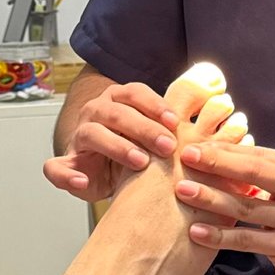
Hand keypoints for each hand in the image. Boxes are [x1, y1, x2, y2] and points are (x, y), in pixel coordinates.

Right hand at [43, 81, 182, 202]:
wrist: (109, 173)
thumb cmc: (137, 149)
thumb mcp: (158, 133)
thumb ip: (179, 119)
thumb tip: (218, 94)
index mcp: (117, 99)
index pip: (134, 92)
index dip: (155, 105)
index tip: (176, 122)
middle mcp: (96, 113)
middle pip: (116, 112)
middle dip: (143, 128)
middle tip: (167, 147)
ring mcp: (78, 137)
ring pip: (91, 133)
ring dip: (116, 146)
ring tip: (139, 162)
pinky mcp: (66, 164)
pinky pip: (56, 167)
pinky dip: (66, 175)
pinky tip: (82, 182)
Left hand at [172, 142, 274, 274]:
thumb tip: (227, 154)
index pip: (263, 155)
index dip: (228, 149)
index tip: (198, 144)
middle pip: (255, 172)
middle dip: (217, 162)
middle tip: (185, 156)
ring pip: (246, 207)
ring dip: (210, 198)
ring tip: (182, 191)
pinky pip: (247, 240)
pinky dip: (220, 235)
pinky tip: (197, 231)